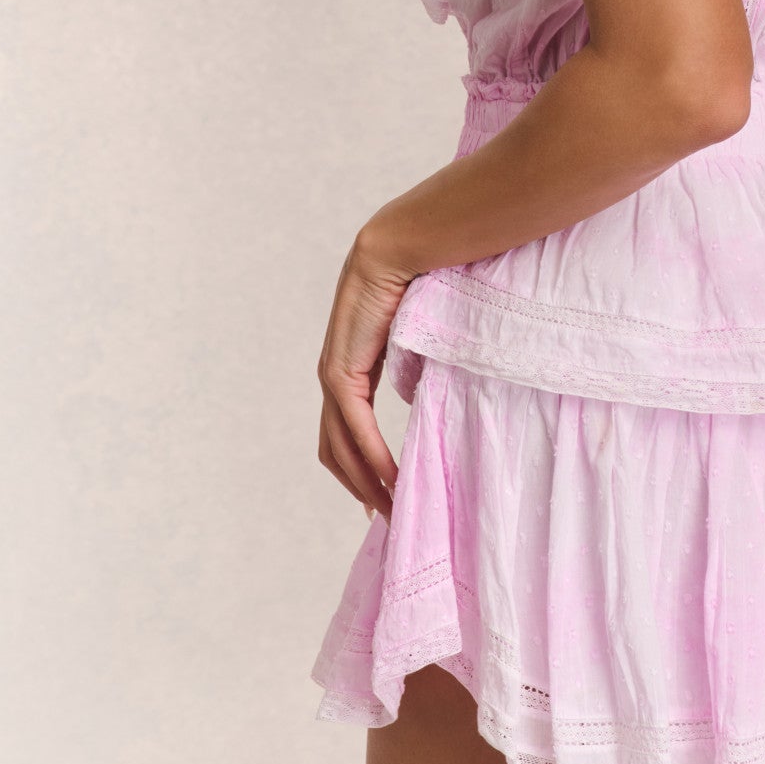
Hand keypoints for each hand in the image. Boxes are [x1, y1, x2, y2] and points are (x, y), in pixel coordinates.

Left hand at [316, 220, 414, 520]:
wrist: (403, 245)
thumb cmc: (422, 279)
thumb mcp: (422, 337)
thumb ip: (419, 367)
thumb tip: (431, 395)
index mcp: (351, 367)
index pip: (345, 433)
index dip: (362, 468)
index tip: (386, 496)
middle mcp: (335, 375)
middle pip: (335, 451)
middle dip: (359, 487)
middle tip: (388, 518)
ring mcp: (333, 374)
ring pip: (339, 448)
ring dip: (364, 483)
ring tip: (393, 510)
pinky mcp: (342, 370)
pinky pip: (354, 428)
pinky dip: (372, 459)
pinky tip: (392, 481)